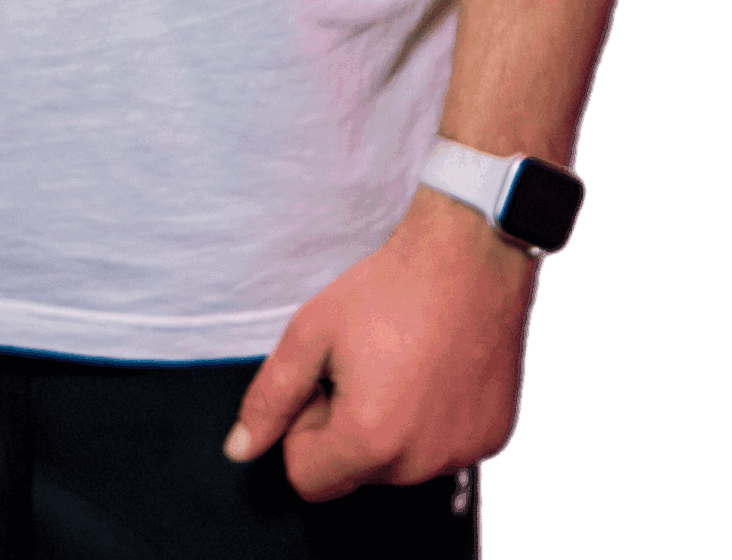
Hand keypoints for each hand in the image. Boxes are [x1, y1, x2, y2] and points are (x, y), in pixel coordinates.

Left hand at [224, 187, 538, 502]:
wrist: (470, 253)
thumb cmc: (388, 286)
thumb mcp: (311, 331)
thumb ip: (270, 397)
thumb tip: (238, 450)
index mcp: (369, 441)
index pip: (307, 478)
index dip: (304, 428)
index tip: (325, 379)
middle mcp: (419, 463)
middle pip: (356, 473)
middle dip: (347, 428)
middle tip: (364, 363)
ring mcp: (463, 454)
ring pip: (400, 464)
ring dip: (390, 428)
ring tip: (403, 361)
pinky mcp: (493, 438)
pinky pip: (444, 450)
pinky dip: (432, 422)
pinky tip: (437, 368)